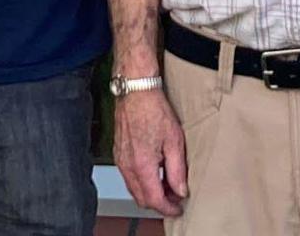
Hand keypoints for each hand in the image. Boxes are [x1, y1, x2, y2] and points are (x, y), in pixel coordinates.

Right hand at [112, 83, 190, 215]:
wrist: (136, 91)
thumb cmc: (153, 109)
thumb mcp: (174, 141)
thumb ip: (177, 170)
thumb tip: (180, 190)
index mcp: (142, 165)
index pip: (154, 199)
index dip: (168, 208)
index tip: (178, 208)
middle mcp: (128, 166)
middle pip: (142, 199)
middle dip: (159, 203)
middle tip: (176, 197)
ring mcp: (121, 160)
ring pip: (134, 189)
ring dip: (151, 192)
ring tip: (168, 183)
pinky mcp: (119, 154)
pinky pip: (129, 177)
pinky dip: (142, 182)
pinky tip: (155, 172)